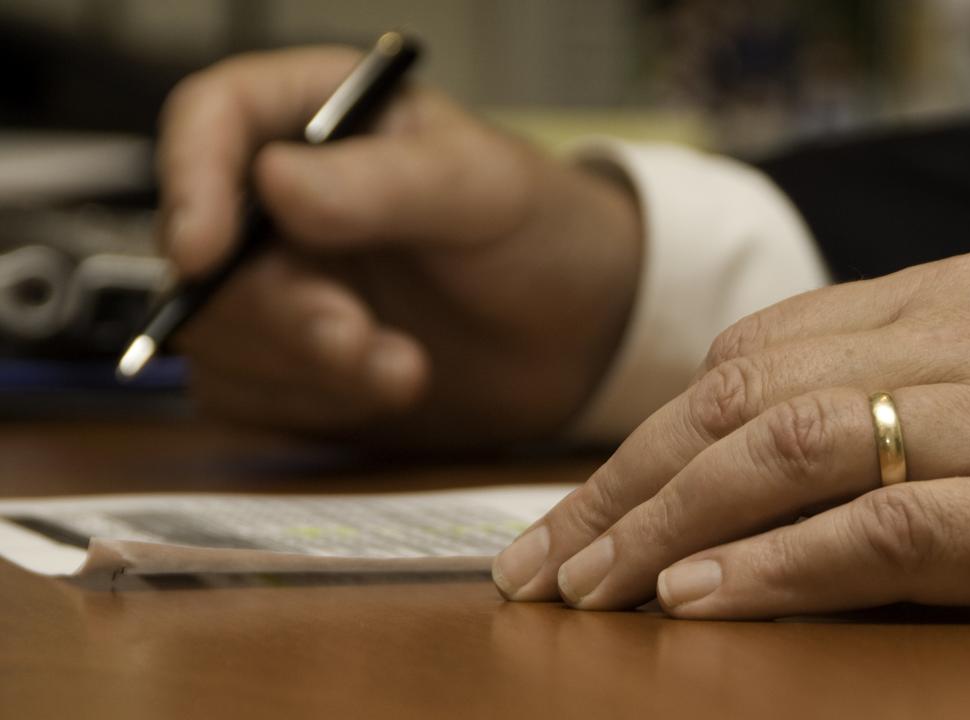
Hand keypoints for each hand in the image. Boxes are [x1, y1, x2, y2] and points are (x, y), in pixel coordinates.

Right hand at [159, 47, 640, 445]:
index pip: (211, 119)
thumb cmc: (539, 233)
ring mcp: (278, 284)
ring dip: (307, 368)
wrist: (580, 335)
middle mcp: (279, 200)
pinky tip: (387, 390)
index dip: (191, 181)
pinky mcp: (286, 363)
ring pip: (217, 334)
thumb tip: (274, 180)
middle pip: (202, 250)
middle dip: (280, 311)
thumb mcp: (481, 191)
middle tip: (358, 340)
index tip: (203, 252)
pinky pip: (246, 395)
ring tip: (409, 369)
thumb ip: (386, 184)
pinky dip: (312, 406)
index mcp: (319, 118)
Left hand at [493, 251, 969, 617]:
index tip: (592, 495)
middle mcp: (950, 345)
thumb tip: (776, 413)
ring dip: (667, 520)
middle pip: (738, 399)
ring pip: (783, 451)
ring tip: (590, 584)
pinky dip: (777, 564)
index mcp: (940, 299)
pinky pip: (879, 529)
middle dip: (623, 481)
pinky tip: (701, 597)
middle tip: (544, 559)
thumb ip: (907, 362)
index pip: (752, 353)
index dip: (655, 430)